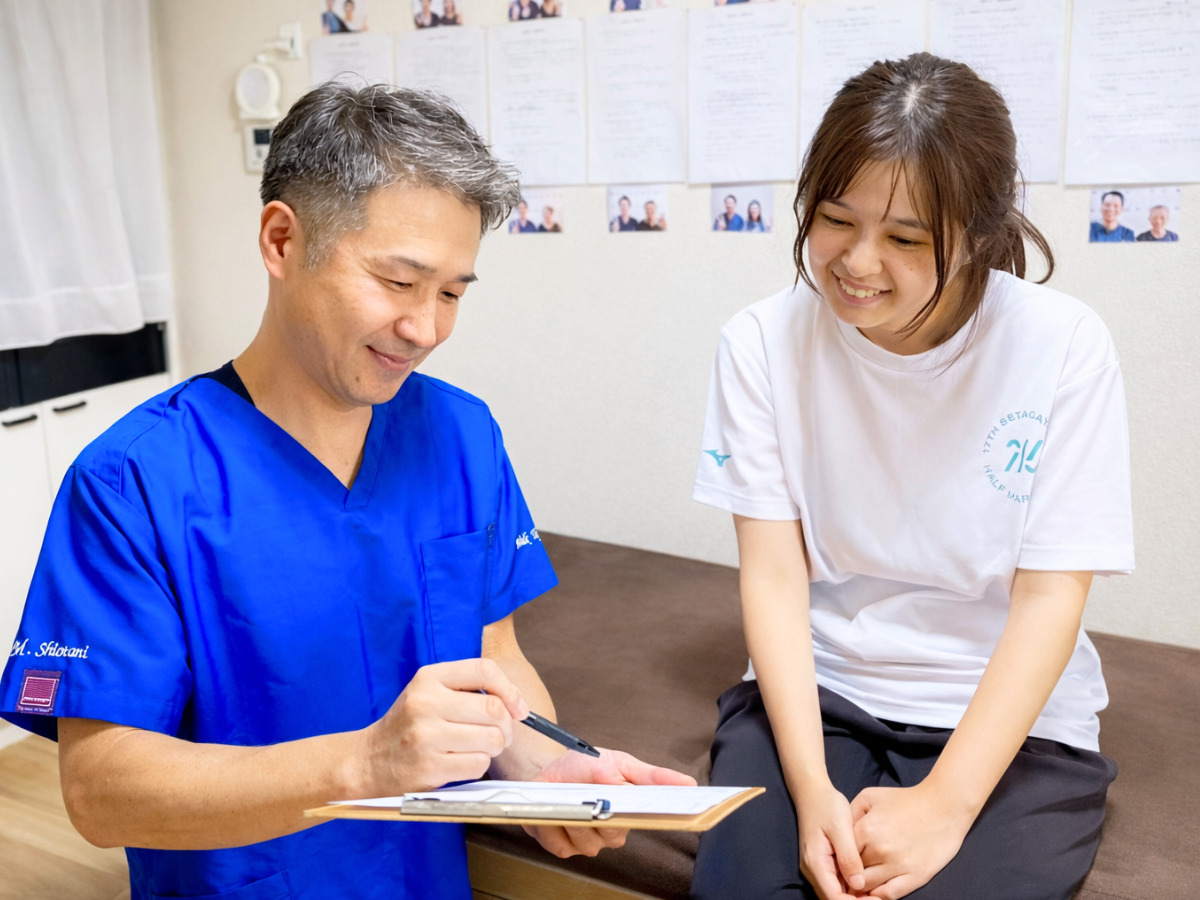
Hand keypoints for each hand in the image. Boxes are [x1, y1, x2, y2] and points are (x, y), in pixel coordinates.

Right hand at [360, 658, 528, 795]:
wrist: (369, 760)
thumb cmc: (409, 725)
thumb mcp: (429, 692)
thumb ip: (467, 689)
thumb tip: (516, 703)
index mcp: (428, 677)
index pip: (484, 670)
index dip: (510, 690)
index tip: (519, 708)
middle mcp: (426, 702)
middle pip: (493, 710)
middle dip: (507, 726)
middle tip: (501, 735)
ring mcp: (426, 736)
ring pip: (491, 739)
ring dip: (494, 747)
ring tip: (479, 748)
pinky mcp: (429, 767)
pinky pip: (478, 764)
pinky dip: (478, 765)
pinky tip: (461, 762)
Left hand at [524, 747, 695, 858]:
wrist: (549, 771)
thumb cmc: (586, 765)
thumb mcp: (617, 760)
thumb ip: (647, 774)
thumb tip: (684, 783)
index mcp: (632, 809)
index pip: (654, 817)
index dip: (663, 815)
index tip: (668, 809)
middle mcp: (615, 830)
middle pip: (616, 833)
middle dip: (601, 812)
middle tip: (591, 794)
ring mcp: (591, 841)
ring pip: (589, 843)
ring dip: (574, 819)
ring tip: (567, 799)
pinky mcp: (566, 848)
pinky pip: (563, 848)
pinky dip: (554, 829)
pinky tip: (554, 813)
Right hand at [796, 781, 867, 898]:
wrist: (813, 792)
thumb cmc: (827, 806)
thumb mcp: (840, 828)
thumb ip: (848, 856)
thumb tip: (859, 884)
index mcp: (816, 862)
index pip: (834, 897)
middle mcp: (813, 870)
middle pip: (834, 898)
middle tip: (880, 898)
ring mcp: (817, 867)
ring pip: (835, 892)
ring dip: (854, 896)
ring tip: (876, 893)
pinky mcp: (823, 862)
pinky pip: (836, 882)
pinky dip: (850, 886)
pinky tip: (867, 882)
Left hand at [850, 784, 971, 898]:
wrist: (944, 806)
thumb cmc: (906, 799)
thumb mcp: (870, 796)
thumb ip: (850, 814)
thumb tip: (838, 833)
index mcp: (866, 829)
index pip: (842, 854)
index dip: (838, 859)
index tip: (837, 862)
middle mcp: (879, 850)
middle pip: (853, 871)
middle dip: (849, 874)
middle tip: (847, 875)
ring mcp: (898, 865)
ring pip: (868, 886)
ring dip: (862, 887)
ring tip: (860, 884)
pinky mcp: (915, 876)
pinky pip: (889, 895)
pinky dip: (879, 896)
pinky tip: (876, 890)